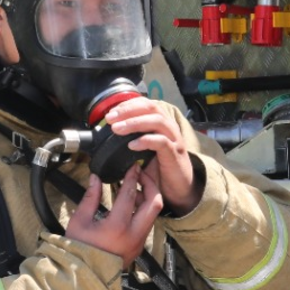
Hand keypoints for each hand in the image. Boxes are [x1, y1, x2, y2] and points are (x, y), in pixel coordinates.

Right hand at [64, 166, 161, 262]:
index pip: (129, 194)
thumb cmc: (79, 250)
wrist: (84, 276)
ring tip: (135, 189)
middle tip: (141, 175)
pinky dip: (143, 211)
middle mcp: (133, 233)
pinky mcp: (139, 247)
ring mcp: (138, 241)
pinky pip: (147, 224)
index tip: (132, 166)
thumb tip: (95, 178)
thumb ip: (90, 197)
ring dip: (147, 198)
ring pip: (153, 214)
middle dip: (150, 185)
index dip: (131, 177)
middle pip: (154, 202)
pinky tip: (132, 205)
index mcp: (118, 225)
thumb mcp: (80, 220)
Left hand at [102, 98, 198, 213]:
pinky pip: (161, 142)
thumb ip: (132, 138)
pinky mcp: (174, 153)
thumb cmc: (159, 165)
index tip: (111, 112)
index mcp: (161, 122)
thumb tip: (110, 133)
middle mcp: (168, 126)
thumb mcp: (144, 148)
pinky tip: (132, 145)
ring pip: (156, 121)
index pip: (145, 104)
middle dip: (128, 111)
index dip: (127, 105)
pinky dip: (145, 141)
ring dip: (134, 123)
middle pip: (151, 108)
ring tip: (117, 129)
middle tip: (110, 119)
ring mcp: (173, 138)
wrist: (178, 185)